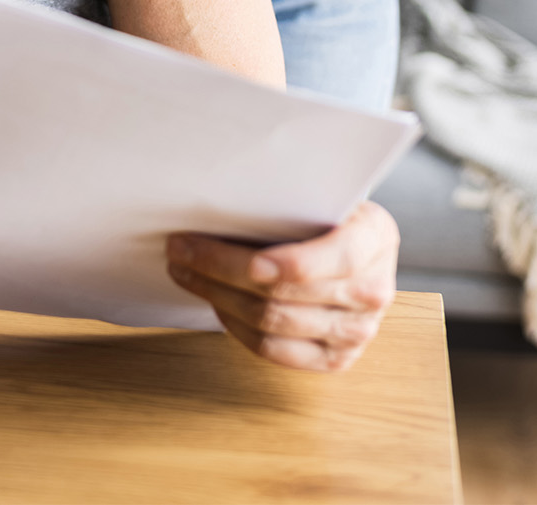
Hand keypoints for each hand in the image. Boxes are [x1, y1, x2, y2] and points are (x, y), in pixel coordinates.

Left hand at [166, 201, 399, 371]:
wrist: (351, 251)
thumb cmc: (322, 218)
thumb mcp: (319, 196)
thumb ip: (286, 203)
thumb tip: (219, 202)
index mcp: (375, 238)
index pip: (336, 258)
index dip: (290, 264)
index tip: (247, 261)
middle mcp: (372, 290)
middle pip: (283, 293)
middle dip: (220, 269)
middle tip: (180, 248)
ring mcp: (356, 330)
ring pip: (269, 322)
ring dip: (216, 295)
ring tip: (184, 271)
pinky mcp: (334, 359)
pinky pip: (272, 350)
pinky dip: (235, 326)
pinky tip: (216, 302)